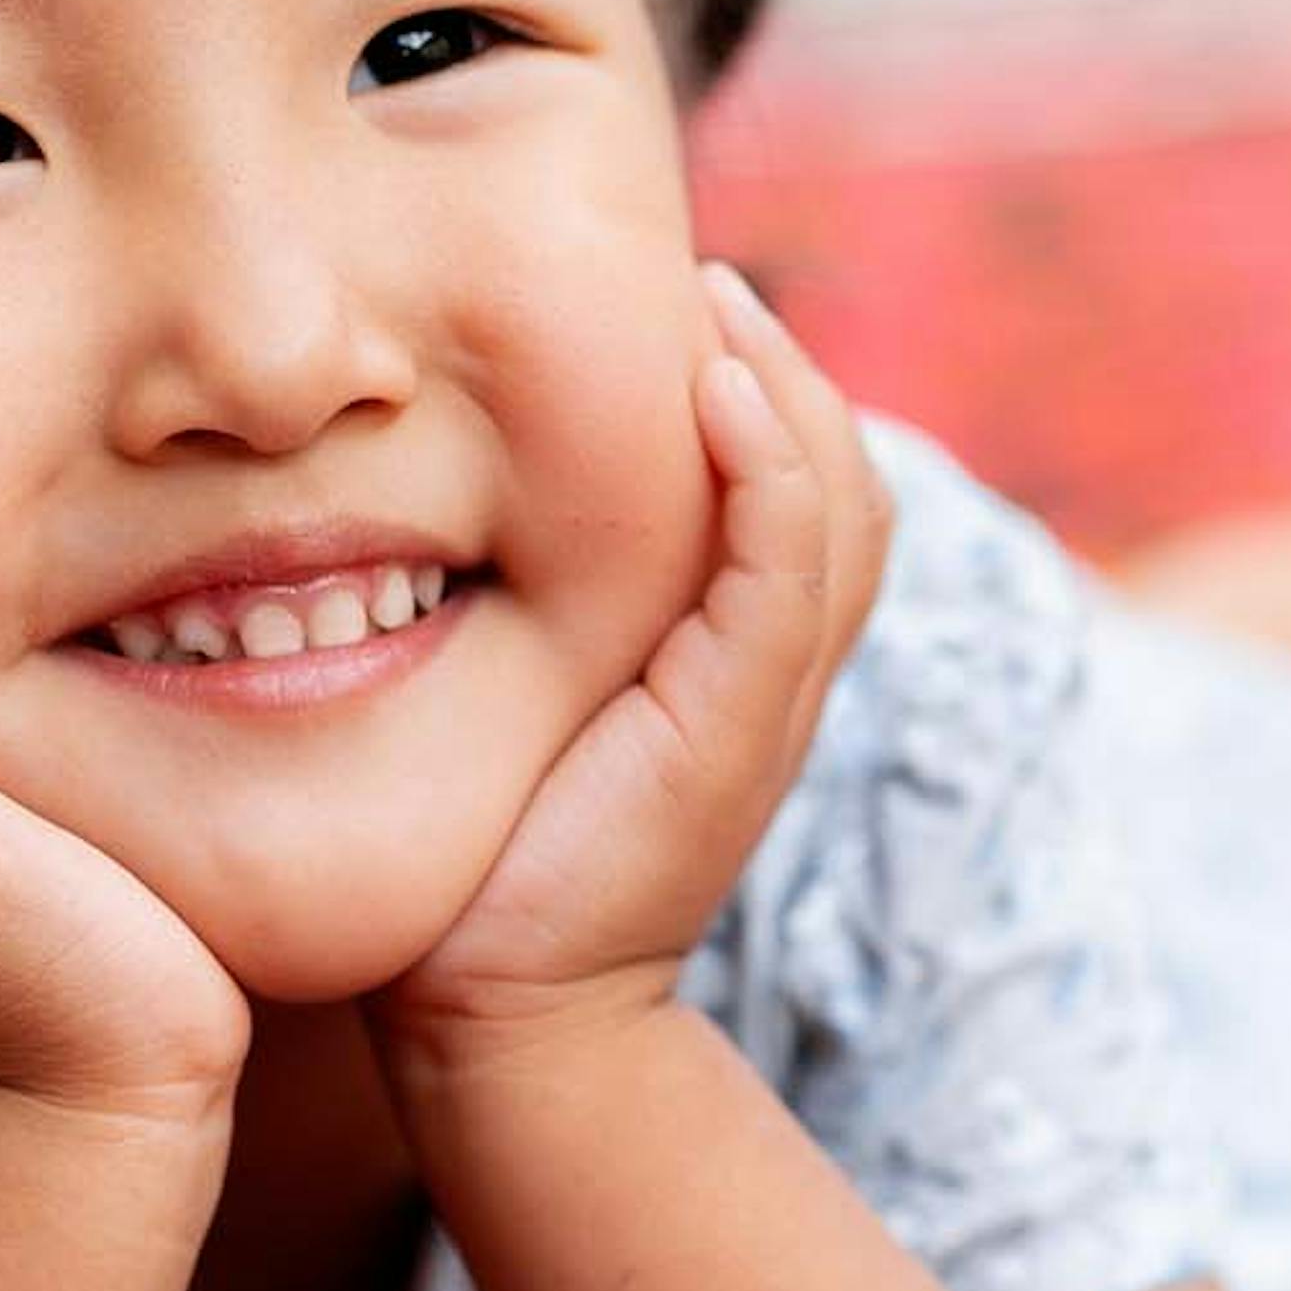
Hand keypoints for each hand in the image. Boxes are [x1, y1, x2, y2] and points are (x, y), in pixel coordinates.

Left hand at [379, 266, 890, 1085]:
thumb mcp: (519, 702)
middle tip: (699, 273)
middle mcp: (774, 668)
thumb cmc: (484, 858)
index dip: (766, 388)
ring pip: (837, 501)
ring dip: (785, 385)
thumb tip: (444, 500)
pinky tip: (719, 387)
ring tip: (715, 300)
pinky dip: (772, 464)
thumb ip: (533, 608)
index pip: (804, 489)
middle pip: (845, 474)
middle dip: (783, 362)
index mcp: (736, 658)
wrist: (503, 1017)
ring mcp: (769, 696)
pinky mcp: (737, 719)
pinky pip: (788, 562)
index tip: (681, 301)